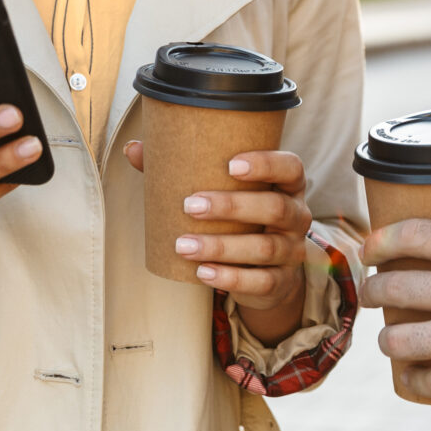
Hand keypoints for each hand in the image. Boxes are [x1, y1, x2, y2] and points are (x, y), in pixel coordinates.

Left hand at [124, 140, 312, 343]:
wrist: (268, 268)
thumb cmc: (240, 216)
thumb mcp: (224, 190)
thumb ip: (184, 167)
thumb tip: (134, 148)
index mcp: (288, 184)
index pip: (290, 167)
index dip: (266, 164)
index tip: (230, 165)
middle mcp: (297, 216)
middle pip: (275, 208)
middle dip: (232, 206)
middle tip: (190, 206)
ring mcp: (292, 250)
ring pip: (264, 247)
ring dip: (222, 246)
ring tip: (184, 245)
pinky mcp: (281, 281)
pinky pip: (262, 281)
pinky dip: (231, 278)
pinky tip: (203, 272)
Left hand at [360, 221, 430, 407]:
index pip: (415, 235)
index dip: (380, 241)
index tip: (370, 249)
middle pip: (397, 287)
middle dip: (374, 291)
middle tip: (373, 295)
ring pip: (402, 340)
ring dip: (388, 340)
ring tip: (391, 339)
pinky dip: (417, 378)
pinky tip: (414, 374)